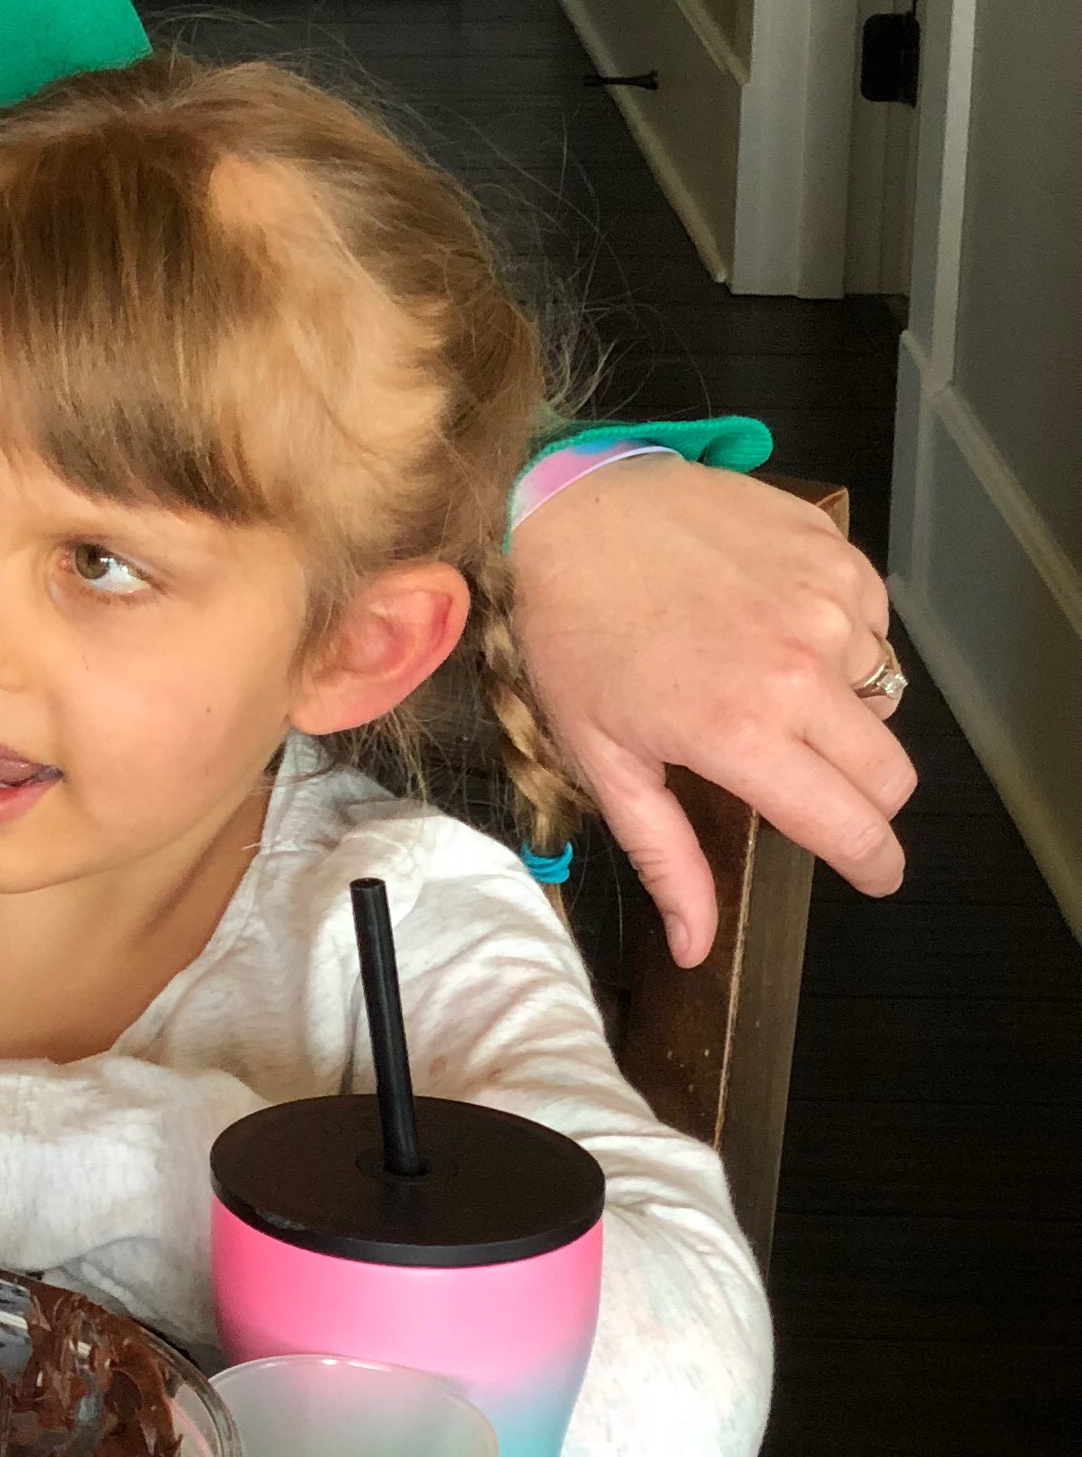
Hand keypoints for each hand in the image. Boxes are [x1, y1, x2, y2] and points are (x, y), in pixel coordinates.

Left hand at [509, 454, 912, 963]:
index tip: (872, 873)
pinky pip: (872, 624)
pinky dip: (838, 639)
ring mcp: (828, 605)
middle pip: (891, 774)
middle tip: (807, 784)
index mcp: (745, 733)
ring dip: (842, 708)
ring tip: (763, 684)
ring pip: (883, 696)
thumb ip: (665, 857)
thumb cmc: (570, 635)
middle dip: (861, 797)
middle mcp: (803, 670)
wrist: (564, 508)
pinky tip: (772, 625)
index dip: (874, 865)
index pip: (858, 828)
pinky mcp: (836, 554)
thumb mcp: (601, 757)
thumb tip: (697, 948)